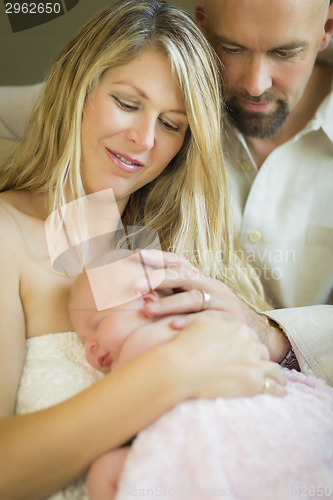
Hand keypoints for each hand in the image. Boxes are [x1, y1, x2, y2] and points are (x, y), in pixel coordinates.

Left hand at [135, 250, 290, 362]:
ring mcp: (223, 303)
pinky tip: (173, 327)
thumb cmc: (218, 315)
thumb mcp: (199, 300)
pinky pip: (210, 320)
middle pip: (184, 277)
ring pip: (194, 299)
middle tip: (134, 285)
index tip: (135, 254)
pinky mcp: (231, 321)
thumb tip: (141, 290)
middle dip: (158, 279)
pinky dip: (191, 322)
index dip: (158, 257)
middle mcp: (212, 286)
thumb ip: (175, 293)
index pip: (178, 262)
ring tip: (147, 310)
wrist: (256, 332)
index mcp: (202, 279)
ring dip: (169, 304)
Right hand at [169, 318, 286, 397]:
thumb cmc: (185, 345)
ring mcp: (253, 364)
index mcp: (240, 329)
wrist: (180, 367)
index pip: (250, 337)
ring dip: (276, 375)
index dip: (249, 346)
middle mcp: (250, 344)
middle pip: (262, 352)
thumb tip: (214, 322)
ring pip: (273, 369)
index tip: (248, 352)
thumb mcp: (200, 325)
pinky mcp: (253, 383)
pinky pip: (273, 387)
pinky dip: (279, 389)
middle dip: (261, 359)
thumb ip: (214, 324)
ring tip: (279, 381)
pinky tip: (281, 392)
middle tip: (259, 367)